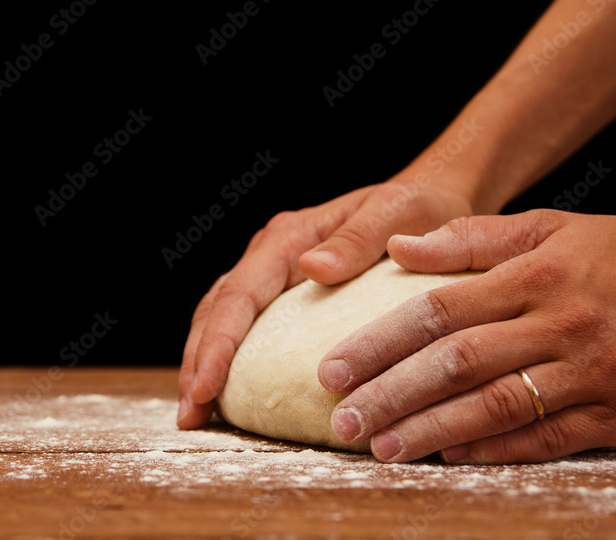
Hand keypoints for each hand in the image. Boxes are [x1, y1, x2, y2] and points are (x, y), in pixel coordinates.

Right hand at [177, 180, 473, 428]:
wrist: (426, 198)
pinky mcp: (285, 293)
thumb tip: (313, 268)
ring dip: (205, 365)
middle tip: (189, 416)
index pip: (240, 294)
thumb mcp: (394, 213)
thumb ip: (356, 239)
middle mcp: (271, 254)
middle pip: (218, 310)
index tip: (206, 388)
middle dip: (199, 363)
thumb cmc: (414, 207)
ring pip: (222, 318)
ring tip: (196, 415)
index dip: (218, 344)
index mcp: (290, 237)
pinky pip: (246, 326)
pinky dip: (228, 359)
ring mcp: (274, 274)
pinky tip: (228, 396)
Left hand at [318, 209, 615, 462]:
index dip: (379, 342)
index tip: (331, 369)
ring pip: (497, 407)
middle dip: (391, 395)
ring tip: (381, 448)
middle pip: (457, 364)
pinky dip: (497, 450)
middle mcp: (559, 323)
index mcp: (535, 273)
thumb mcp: (549, 226)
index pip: (438, 311)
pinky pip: (548, 438)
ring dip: (433, 431)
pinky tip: (452, 458)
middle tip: (341, 421)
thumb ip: (471, 237)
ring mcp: (593, 372)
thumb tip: (398, 247)